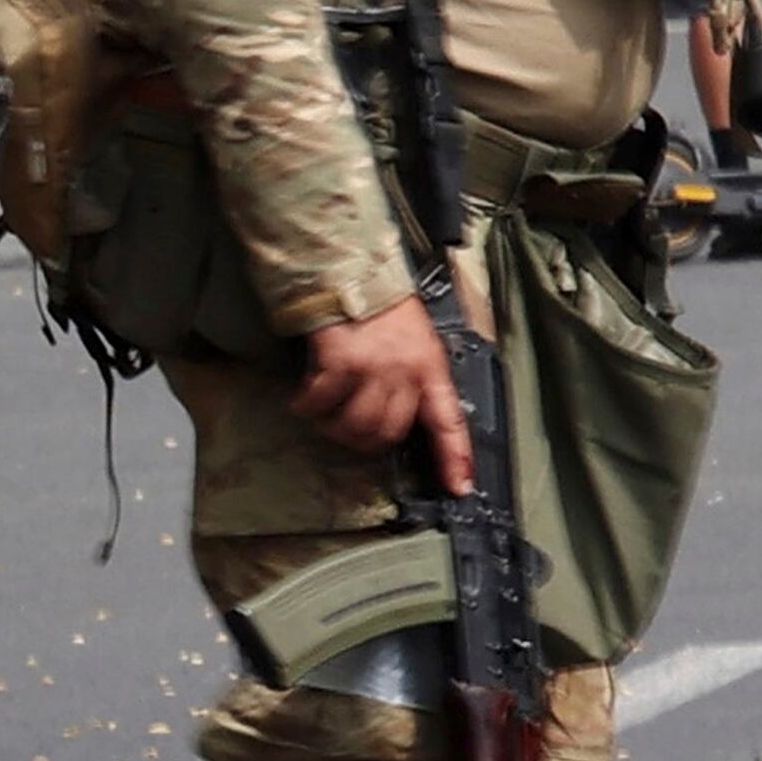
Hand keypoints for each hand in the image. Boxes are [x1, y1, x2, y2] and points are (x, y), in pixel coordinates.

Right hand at [293, 292, 471, 486]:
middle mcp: (405, 372)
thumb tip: (403, 418)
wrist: (353, 272)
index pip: (448, 420)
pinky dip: (307, 408)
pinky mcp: (339, 364)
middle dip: (368, 441)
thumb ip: (416, 378)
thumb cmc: (385, 309)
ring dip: (335, 429)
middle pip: (390, 432)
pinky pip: (320, 404)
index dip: (454, 457)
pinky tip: (303, 401)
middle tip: (352, 430)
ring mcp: (372, 369)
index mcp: (430, 368)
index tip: (458, 488)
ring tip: (326, 418)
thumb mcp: (417, 341)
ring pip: (356, 426)